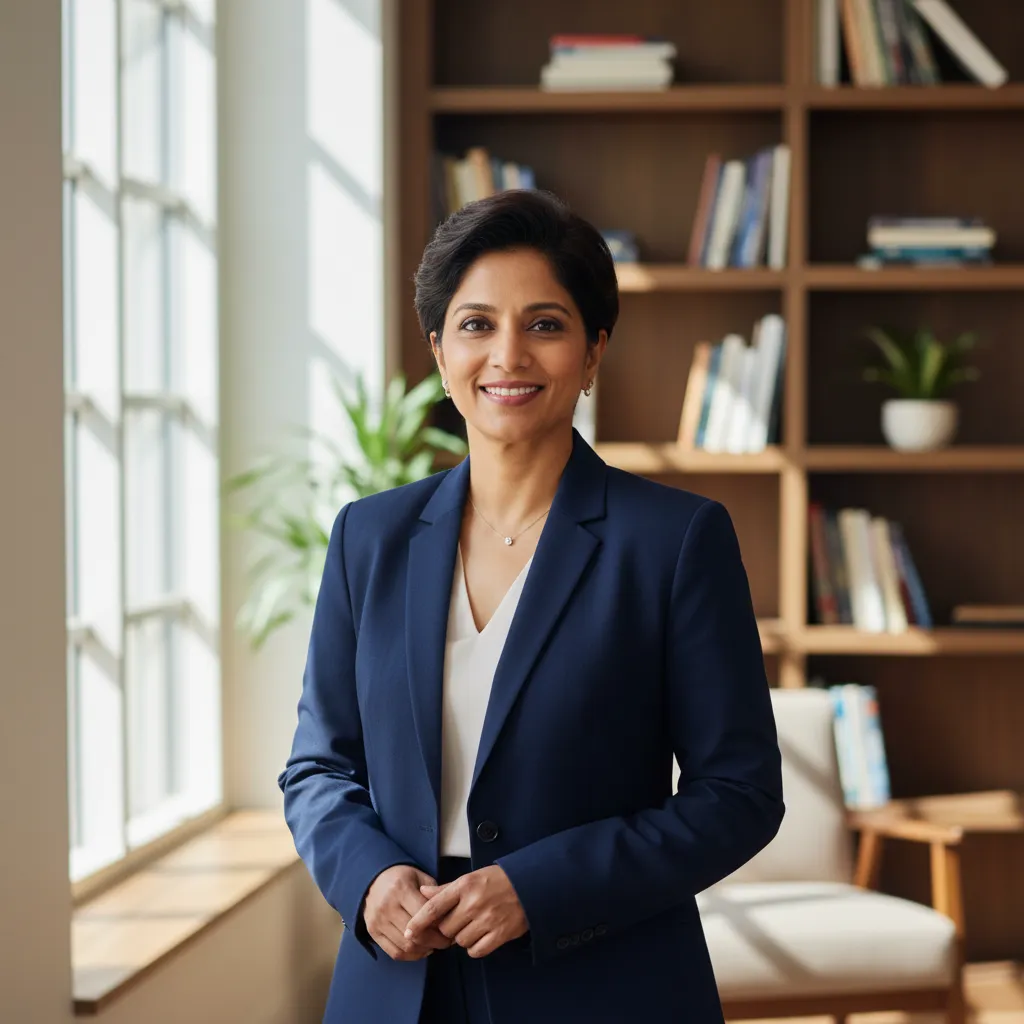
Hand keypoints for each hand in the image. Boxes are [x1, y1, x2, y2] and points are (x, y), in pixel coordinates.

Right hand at [362, 865, 452, 960]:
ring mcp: (377, 921)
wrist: (373, 880)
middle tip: (446, 942)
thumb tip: (449, 916)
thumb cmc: (403, 878)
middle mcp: (387, 906)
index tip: (451, 928)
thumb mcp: (420, 877)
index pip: (424, 914)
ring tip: (435, 945)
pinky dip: (411, 956)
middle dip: (435, 941)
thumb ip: (434, 894)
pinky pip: (394, 952)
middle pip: (416, 934)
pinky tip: (421, 950)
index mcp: (400, 889)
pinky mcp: (372, 932)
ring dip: (424, 950)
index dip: (440, 925)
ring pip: (406, 946)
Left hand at [405, 865, 527, 958]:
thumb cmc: (497, 880)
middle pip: (445, 929)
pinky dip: (475, 947)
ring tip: (474, 925)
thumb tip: (422, 892)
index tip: (408, 932)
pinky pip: (476, 951)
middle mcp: (474, 903)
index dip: (418, 922)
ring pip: (460, 941)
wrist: (529, 885)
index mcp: (465, 886)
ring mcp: (487, 919)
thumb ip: (445, 889)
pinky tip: (482, 935)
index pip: (434, 907)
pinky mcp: (500, 934)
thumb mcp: (471, 878)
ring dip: (463, 937)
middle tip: (459, 921)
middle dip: (448, 929)